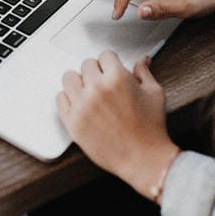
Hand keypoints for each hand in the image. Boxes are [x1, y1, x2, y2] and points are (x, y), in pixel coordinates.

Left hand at [57, 51, 179, 201]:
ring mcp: (82, 105)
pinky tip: (80, 104)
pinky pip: (60, 98)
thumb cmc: (151, 129)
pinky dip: (69, 99)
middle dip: (97, 71)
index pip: (105, 55)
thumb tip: (142, 60)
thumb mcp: (154, 93)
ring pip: (69, 77)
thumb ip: (144, 72)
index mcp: (117, 78)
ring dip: (79, 82)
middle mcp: (97, 89)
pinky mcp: (72, 122)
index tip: (112, 70)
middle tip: (104, 83)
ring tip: (89, 91)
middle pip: (86, 64)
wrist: (144, 160)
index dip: (111, 63)